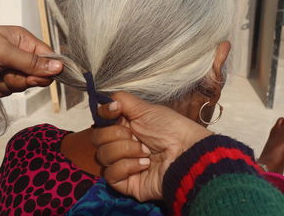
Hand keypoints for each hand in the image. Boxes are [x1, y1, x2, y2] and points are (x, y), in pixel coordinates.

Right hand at [92, 92, 212, 200]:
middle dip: (116, 135)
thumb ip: (121, 100)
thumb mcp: (145, 109)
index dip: (104, 114)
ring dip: (125, 150)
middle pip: (97, 138)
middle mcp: (120, 144)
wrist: (186, 154)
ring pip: (102, 155)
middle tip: (137, 136)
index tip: (115, 111)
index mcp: (124, 125)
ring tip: (146, 153)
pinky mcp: (125, 183)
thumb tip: (105, 100)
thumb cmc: (170, 129)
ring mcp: (122, 164)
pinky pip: (110, 174)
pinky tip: (144, 165)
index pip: (100, 121)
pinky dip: (127, 166)